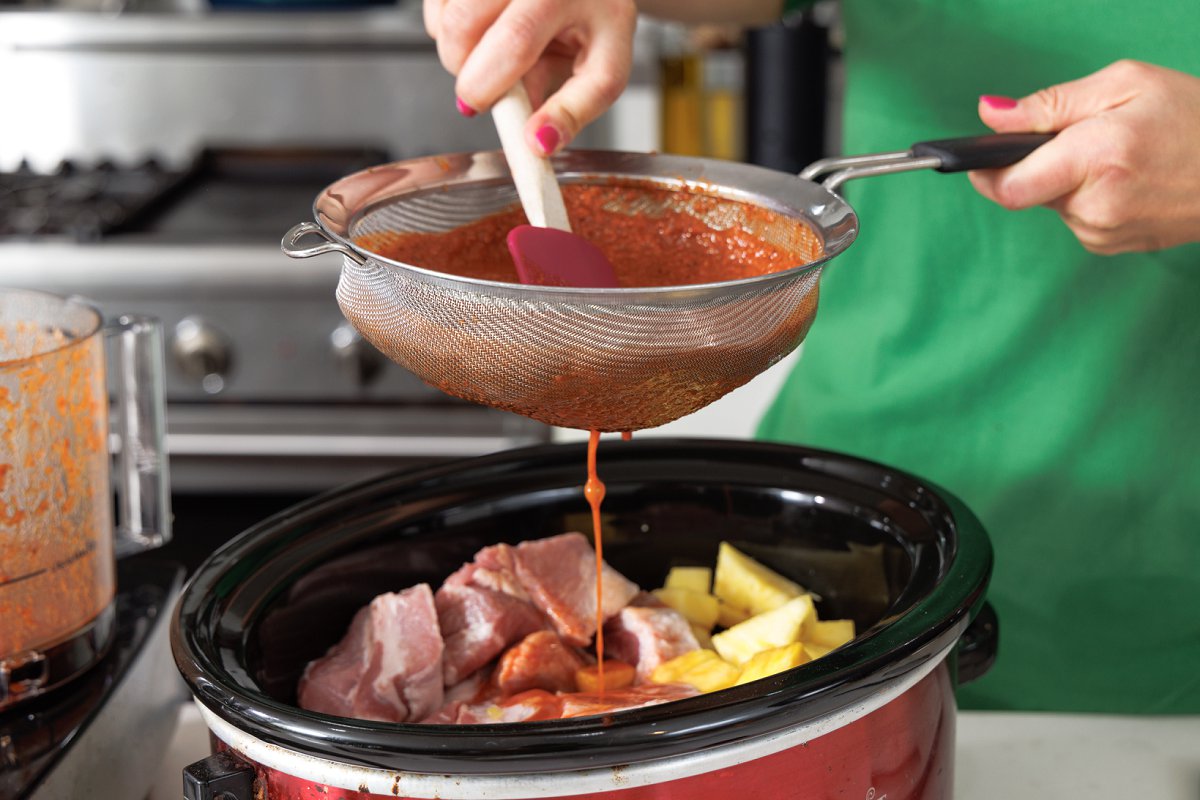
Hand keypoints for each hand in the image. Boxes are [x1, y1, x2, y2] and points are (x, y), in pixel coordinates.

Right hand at [425, 0, 637, 156]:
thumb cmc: (595, 20)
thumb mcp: (603, 65)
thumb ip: (572, 107)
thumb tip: (538, 142)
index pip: (516, 39)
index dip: (487, 83)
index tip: (476, 108)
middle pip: (464, 23)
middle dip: (463, 70)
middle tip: (486, 86)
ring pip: (445, 14)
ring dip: (452, 48)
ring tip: (489, 53)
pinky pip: (435, 3)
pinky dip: (444, 25)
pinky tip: (476, 27)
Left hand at [970, 60, 1199, 253]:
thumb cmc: (1194, 116)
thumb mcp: (1124, 85)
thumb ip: (1048, 104)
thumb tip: (990, 114)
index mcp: (1096, 159)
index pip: (1009, 186)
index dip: (984, 172)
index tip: (973, 160)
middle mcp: (1096, 205)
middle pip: (1028, 191)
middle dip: (1039, 165)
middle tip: (1080, 139)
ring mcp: (1105, 233)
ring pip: (1053, 204)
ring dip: (1067, 181)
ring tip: (1115, 157)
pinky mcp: (1113, 246)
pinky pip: (1076, 218)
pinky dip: (1087, 197)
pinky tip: (1125, 180)